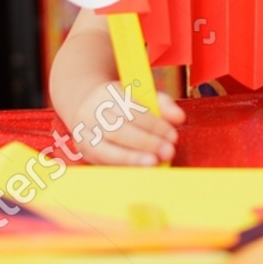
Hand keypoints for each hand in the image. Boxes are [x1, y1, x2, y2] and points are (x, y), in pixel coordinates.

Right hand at [68, 81, 184, 165]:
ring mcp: (83, 134)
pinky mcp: (83, 151)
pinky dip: (121, 167)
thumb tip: (179, 117)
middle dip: (146, 143)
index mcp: (106, 94)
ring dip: (132, 159)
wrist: (88, 104)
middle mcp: (90, 113)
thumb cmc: (122, 102)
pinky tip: (139, 169)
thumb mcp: (141, 94)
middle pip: (118, 130)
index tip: (172, 135)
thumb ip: (163, 104)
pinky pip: (102, 162)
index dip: (154, 124)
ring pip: (106, 149)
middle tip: (168, 151)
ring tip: (154, 163)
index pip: (131, 110)